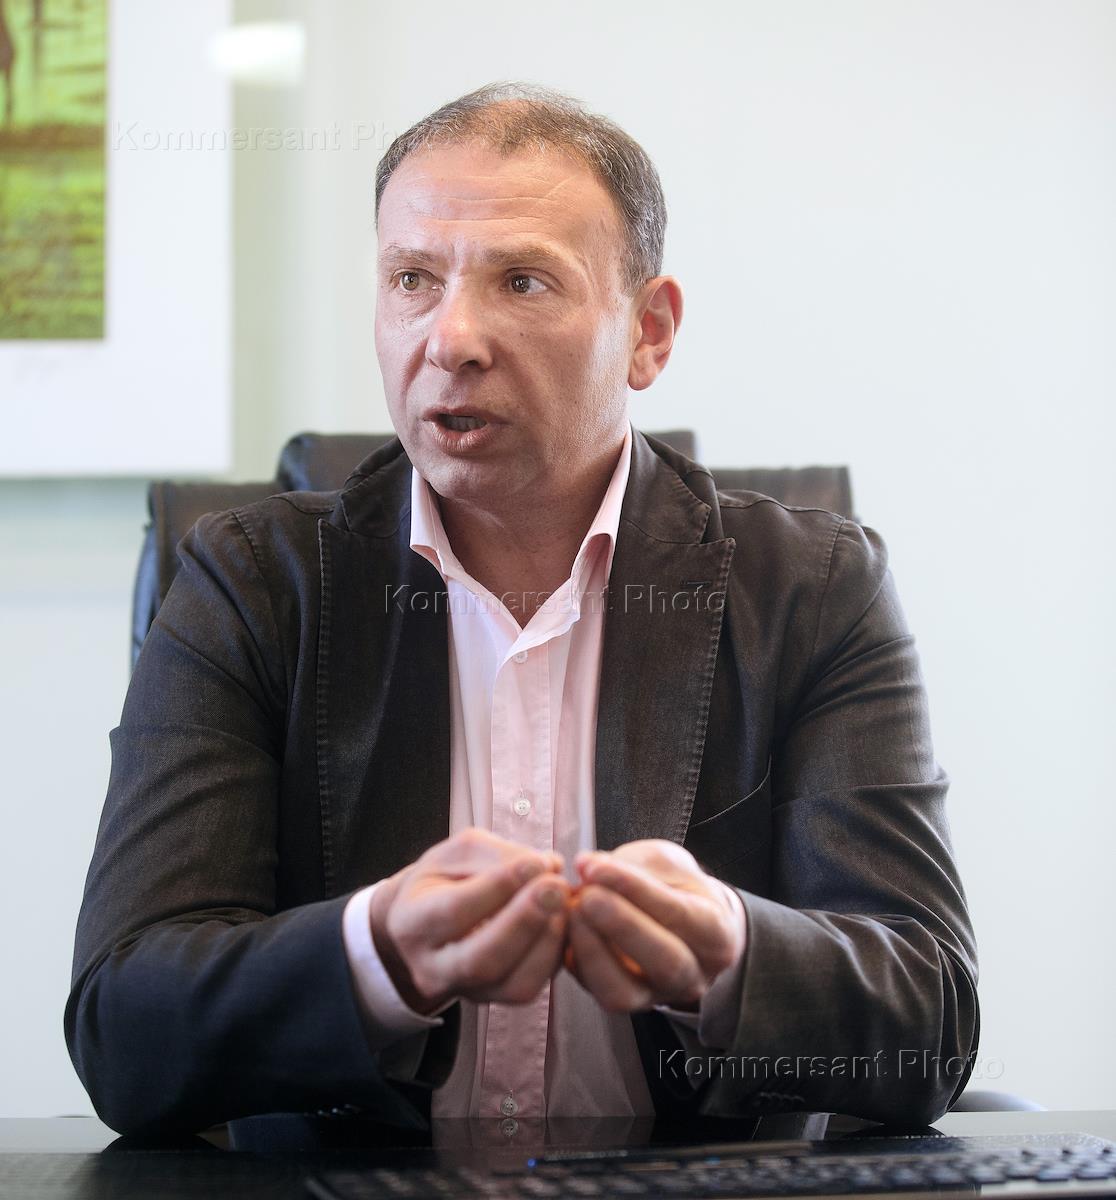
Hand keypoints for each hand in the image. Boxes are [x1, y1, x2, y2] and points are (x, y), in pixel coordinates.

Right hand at [370, 828, 569, 1013]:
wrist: (433, 917)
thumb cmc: (445, 878)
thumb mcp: (458, 854)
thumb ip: (498, 855)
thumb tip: (547, 865)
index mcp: (411, 924)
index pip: (453, 912)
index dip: (497, 887)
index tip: (535, 862)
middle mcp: (433, 969)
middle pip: (481, 960)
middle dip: (525, 921)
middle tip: (557, 887)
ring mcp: (466, 991)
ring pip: (512, 984)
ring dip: (547, 939)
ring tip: (564, 899)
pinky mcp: (496, 999)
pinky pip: (531, 986)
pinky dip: (554, 953)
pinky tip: (563, 919)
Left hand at [565, 839, 744, 1012]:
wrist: (680, 924)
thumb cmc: (675, 886)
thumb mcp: (665, 862)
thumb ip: (632, 864)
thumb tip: (588, 866)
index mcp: (716, 934)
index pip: (678, 913)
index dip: (633, 888)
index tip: (595, 866)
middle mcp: (693, 975)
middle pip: (663, 962)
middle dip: (620, 926)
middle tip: (585, 895)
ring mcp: (657, 996)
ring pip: (625, 992)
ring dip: (591, 950)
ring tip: (569, 910)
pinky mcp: (624, 1002)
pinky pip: (596, 991)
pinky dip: (575, 958)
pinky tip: (562, 926)